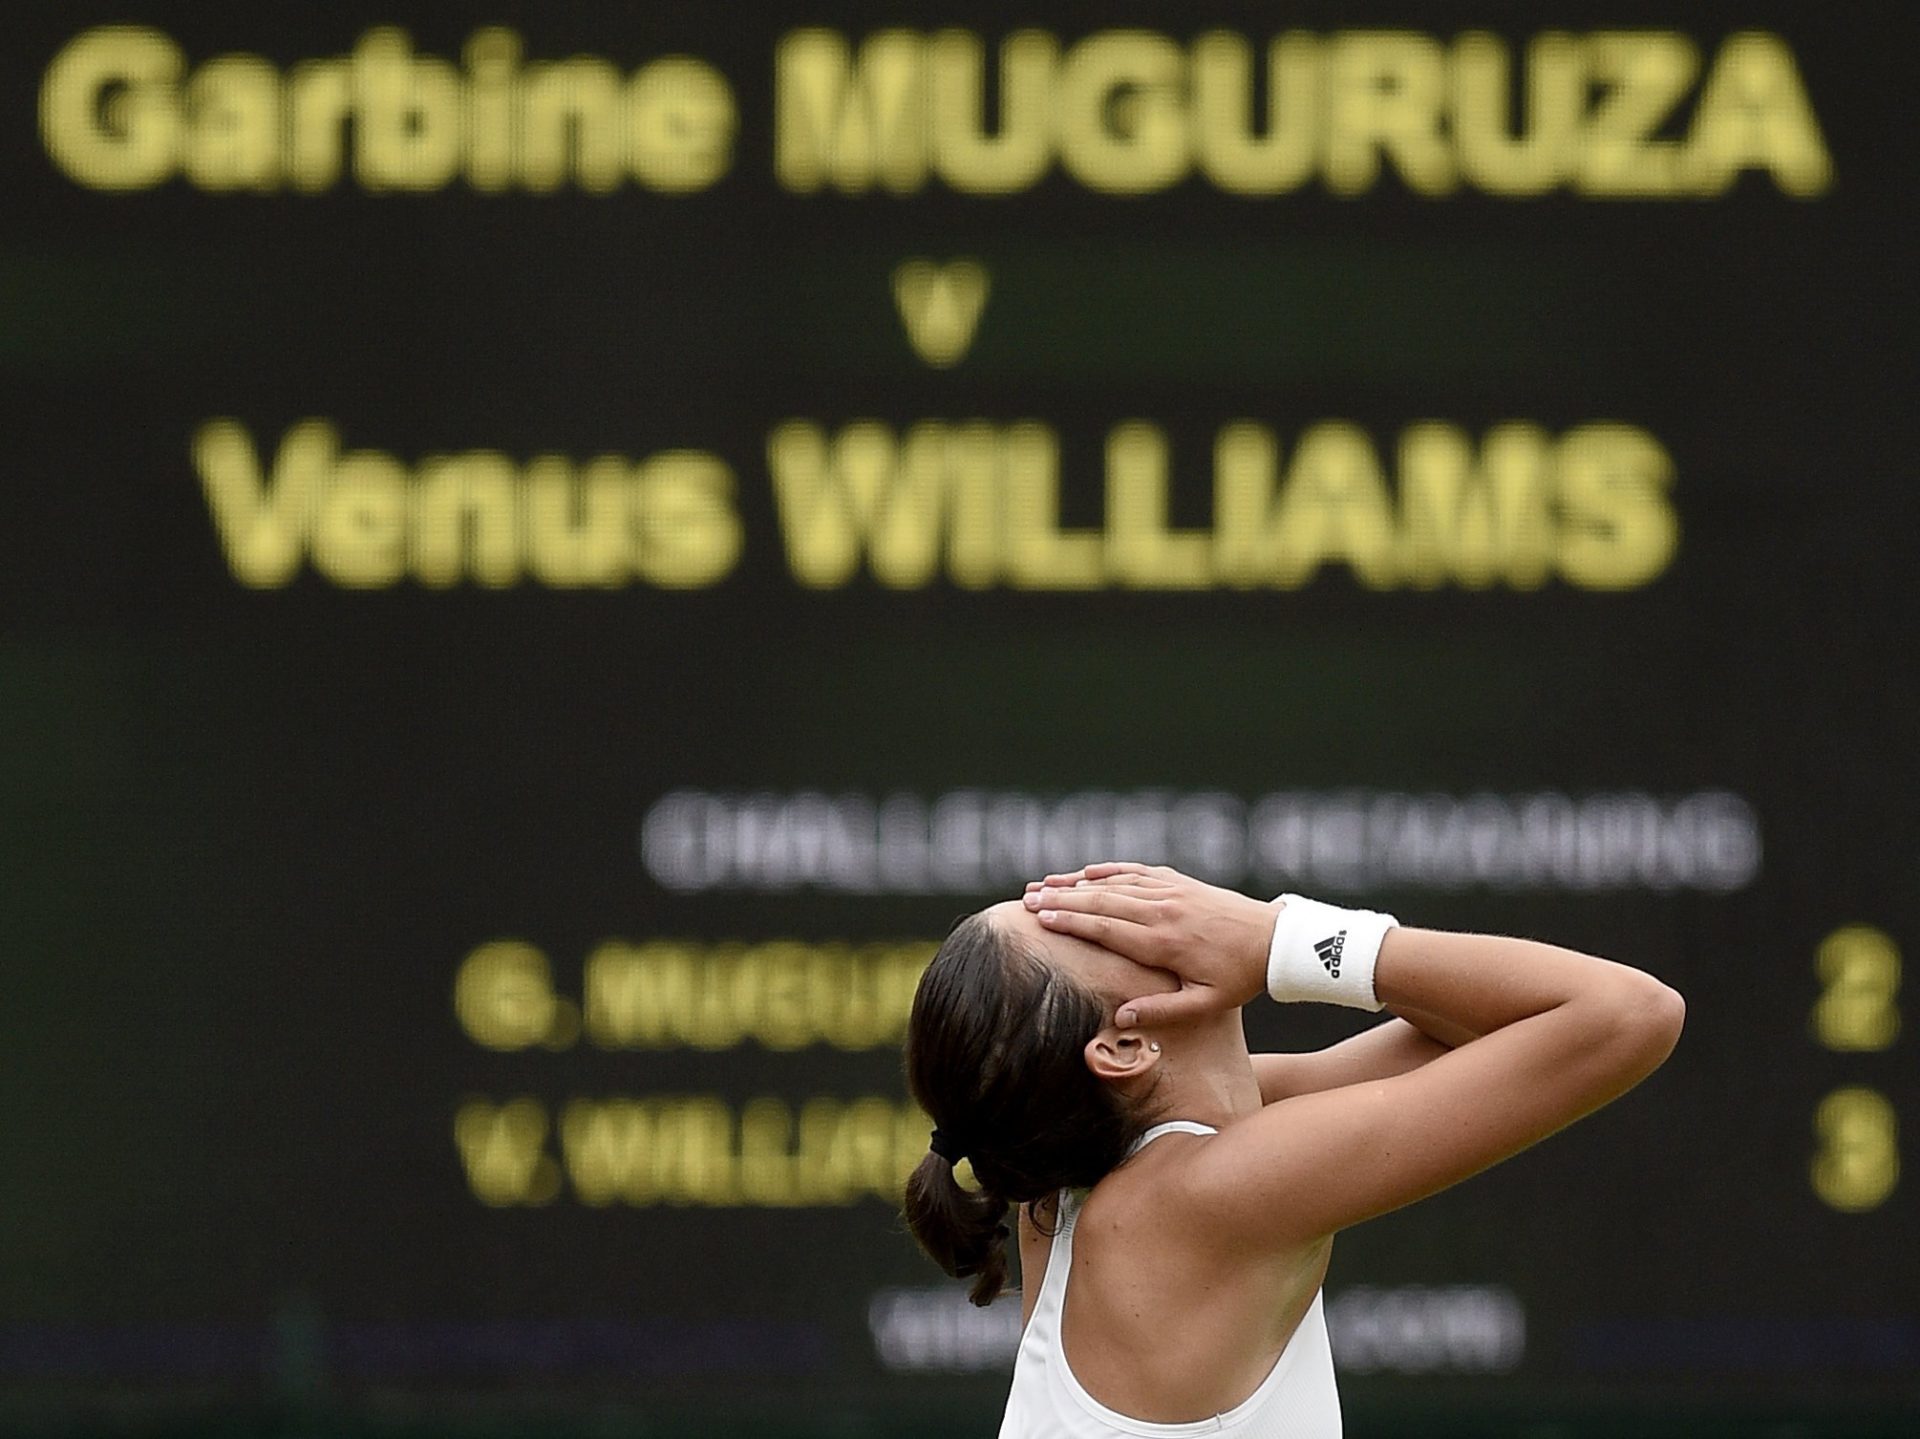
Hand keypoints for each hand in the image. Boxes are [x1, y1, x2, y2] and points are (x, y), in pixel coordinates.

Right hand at [1022, 862, 1276, 1026]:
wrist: (1275, 940)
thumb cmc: (1240, 977)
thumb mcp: (1205, 1004)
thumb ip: (1162, 1010)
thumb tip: (1122, 1018)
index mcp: (1164, 942)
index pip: (1106, 929)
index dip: (1071, 922)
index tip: (1041, 919)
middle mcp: (1162, 911)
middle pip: (1101, 902)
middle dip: (1061, 900)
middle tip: (1027, 900)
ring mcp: (1171, 892)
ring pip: (1114, 884)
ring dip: (1076, 883)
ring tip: (1043, 884)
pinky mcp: (1180, 882)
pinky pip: (1137, 871)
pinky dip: (1109, 870)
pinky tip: (1086, 871)